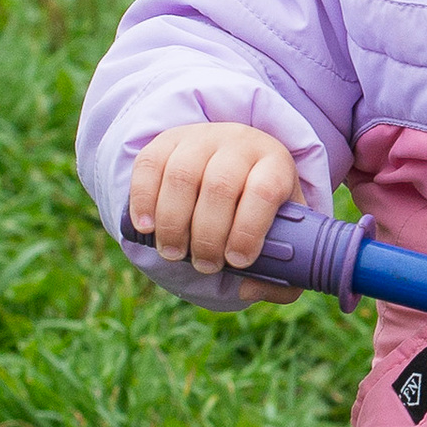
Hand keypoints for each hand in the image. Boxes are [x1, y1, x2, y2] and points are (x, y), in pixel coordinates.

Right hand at [130, 124, 302, 277]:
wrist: (230, 163)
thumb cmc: (257, 208)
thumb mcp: (282, 233)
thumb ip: (280, 272)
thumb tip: (248, 288)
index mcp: (275, 164)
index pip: (265, 190)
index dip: (249, 228)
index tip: (237, 261)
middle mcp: (239, 143)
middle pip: (220, 185)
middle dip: (208, 234)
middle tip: (205, 266)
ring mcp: (200, 138)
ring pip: (182, 176)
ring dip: (173, 223)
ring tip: (174, 254)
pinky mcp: (166, 141)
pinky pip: (149, 165)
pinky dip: (144, 200)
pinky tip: (146, 228)